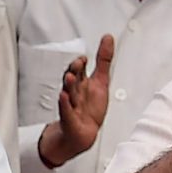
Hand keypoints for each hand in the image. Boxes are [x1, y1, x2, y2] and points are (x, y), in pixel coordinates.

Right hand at [37, 34, 113, 169]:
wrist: (83, 133)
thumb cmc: (90, 107)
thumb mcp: (101, 80)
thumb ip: (104, 59)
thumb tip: (108, 39)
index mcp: (81, 82)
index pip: (79, 69)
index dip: (80, 63)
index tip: (83, 58)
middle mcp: (74, 92)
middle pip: (73, 78)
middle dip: (74, 70)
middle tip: (78, 63)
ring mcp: (70, 105)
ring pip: (68, 92)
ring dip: (69, 85)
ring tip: (70, 77)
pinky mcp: (69, 119)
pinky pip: (65, 111)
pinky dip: (64, 104)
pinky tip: (63, 97)